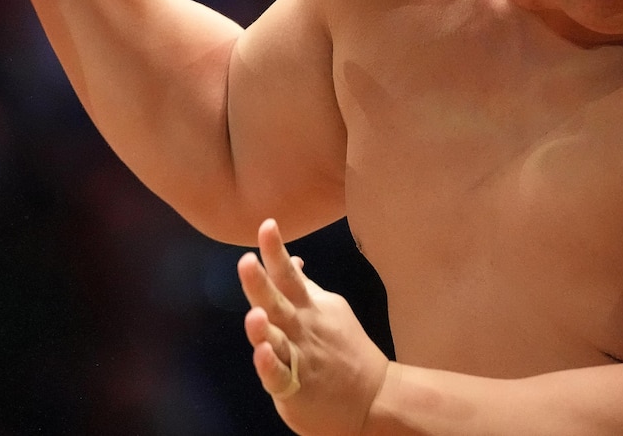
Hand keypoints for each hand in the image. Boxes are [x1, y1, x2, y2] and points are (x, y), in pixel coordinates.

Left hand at [238, 219, 387, 435]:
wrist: (376, 398)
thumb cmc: (344, 349)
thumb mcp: (329, 310)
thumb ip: (305, 286)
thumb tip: (291, 259)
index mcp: (308, 307)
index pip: (288, 274)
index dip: (275, 250)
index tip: (267, 224)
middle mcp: (302, 328)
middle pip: (278, 303)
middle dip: (261, 283)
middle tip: (246, 261)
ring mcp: (299, 357)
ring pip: (278, 340)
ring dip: (264, 328)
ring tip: (255, 315)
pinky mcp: (295, 387)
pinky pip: (279, 376)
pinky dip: (270, 365)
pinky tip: (262, 354)